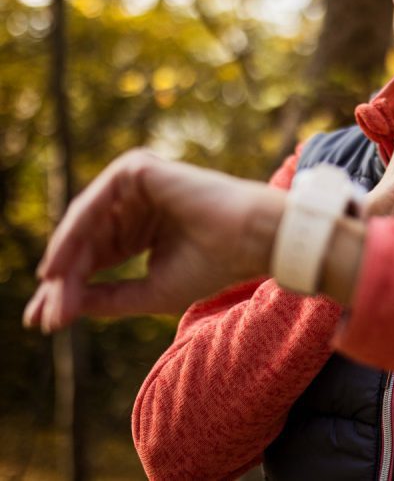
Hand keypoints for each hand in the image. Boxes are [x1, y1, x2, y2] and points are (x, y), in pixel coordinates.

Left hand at [22, 149, 284, 332]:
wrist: (249, 239)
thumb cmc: (213, 264)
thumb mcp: (150, 290)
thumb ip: (107, 298)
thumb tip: (60, 311)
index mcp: (144, 227)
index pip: (97, 257)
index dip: (72, 289)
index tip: (47, 323)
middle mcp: (136, 203)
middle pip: (85, 242)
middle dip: (63, 279)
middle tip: (44, 315)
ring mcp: (136, 184)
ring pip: (84, 224)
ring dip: (65, 261)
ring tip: (53, 295)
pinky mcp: (136, 170)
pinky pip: (92, 204)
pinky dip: (73, 235)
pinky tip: (60, 266)